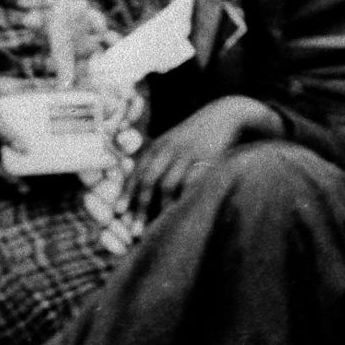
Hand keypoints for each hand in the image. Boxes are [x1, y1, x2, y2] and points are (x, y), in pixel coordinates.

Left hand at [124, 95, 279, 219]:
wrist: (226, 114)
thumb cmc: (197, 134)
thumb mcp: (174, 141)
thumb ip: (158, 159)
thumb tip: (140, 186)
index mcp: (158, 146)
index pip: (137, 173)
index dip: (127, 194)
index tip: (119, 213)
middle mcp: (169, 149)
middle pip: (149, 181)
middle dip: (141, 207)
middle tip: (136, 230)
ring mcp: (187, 154)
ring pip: (169, 184)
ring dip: (163, 208)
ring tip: (160, 226)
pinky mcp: (207, 158)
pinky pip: (191, 183)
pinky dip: (185, 199)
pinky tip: (182, 213)